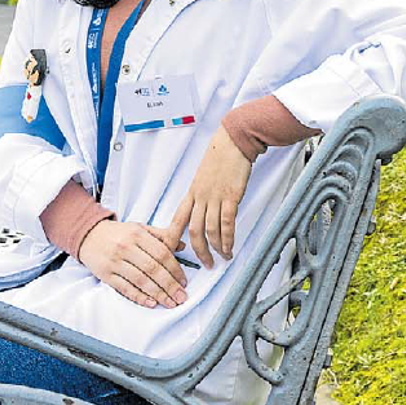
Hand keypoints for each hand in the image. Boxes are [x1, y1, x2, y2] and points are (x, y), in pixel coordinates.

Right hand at [78, 219, 188, 308]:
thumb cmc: (118, 233)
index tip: (184, 281)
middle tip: (181, 297)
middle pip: (153, 269)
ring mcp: (115, 262)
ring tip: (170, 303)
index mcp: (137, 234)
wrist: (88, 235)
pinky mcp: (106, 275)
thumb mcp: (139, 228)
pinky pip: (125, 288)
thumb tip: (182, 246)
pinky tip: (151, 303)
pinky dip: (139, 297)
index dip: (175, 269)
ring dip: (158, 294)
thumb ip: (161, 236)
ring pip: (140, 280)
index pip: (162, 253)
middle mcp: (126, 247)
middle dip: (170, 285)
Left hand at [165, 126, 252, 268]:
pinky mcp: (230, 196)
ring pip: (210, 230)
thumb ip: (202, 192)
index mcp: (192, 192)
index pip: (178, 219)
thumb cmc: (220, 155)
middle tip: (205, 264)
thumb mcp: (204, 175)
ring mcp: (215, 197)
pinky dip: (228, 238)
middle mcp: (200, 196)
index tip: (172, 251)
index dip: (173, 237)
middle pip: (193, 230)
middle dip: (199, 251)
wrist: (233, 141)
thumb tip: (204, 208)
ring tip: (222, 258)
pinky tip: (230, 247)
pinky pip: (227, 222)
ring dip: (216, 248)